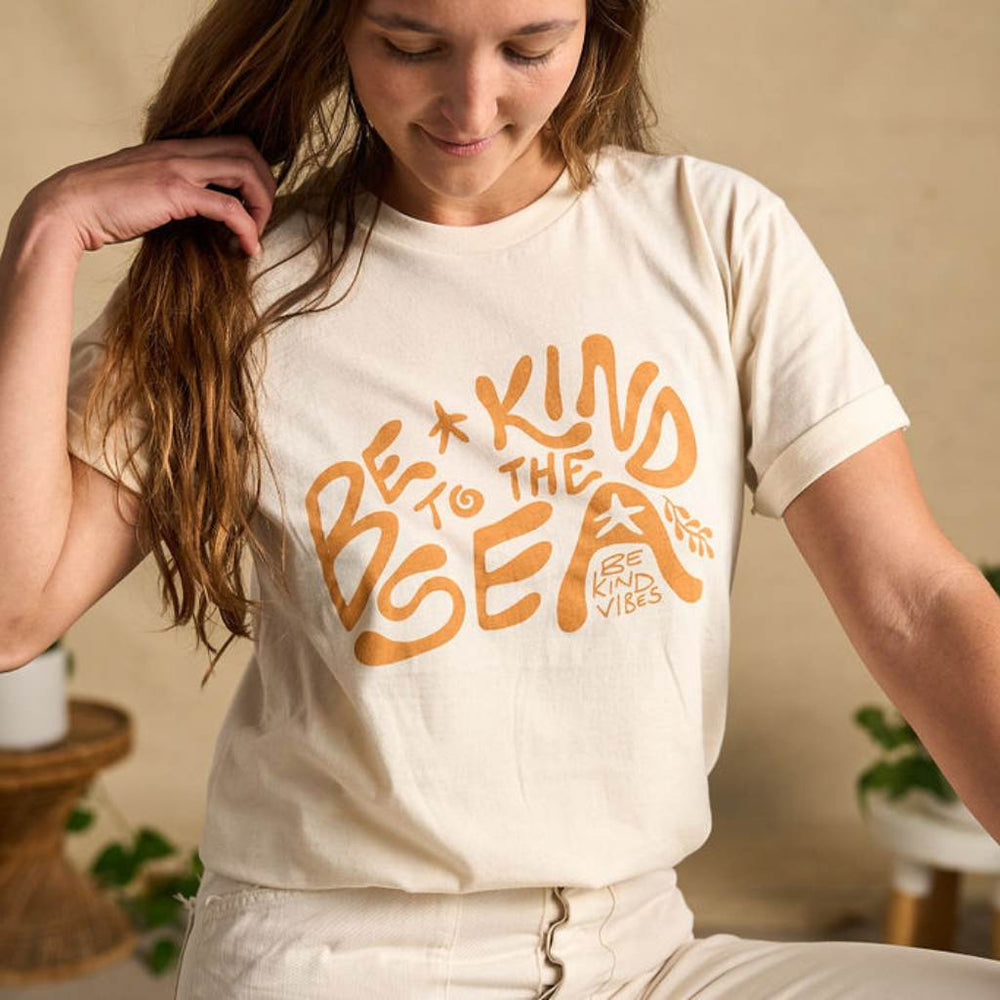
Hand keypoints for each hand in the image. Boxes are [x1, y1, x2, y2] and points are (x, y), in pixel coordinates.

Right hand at [24, 134, 276, 258]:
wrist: (68, 208)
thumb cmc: (105, 206)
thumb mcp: (148, 189)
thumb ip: (177, 191)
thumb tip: (204, 212)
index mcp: (177, 147)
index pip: (235, 144)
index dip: (255, 173)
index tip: (254, 206)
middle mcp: (181, 150)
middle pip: (248, 151)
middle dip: (266, 187)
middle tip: (262, 220)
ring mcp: (179, 168)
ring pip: (246, 172)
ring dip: (262, 206)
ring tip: (255, 235)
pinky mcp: (175, 193)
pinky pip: (228, 207)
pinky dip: (247, 229)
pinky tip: (247, 248)